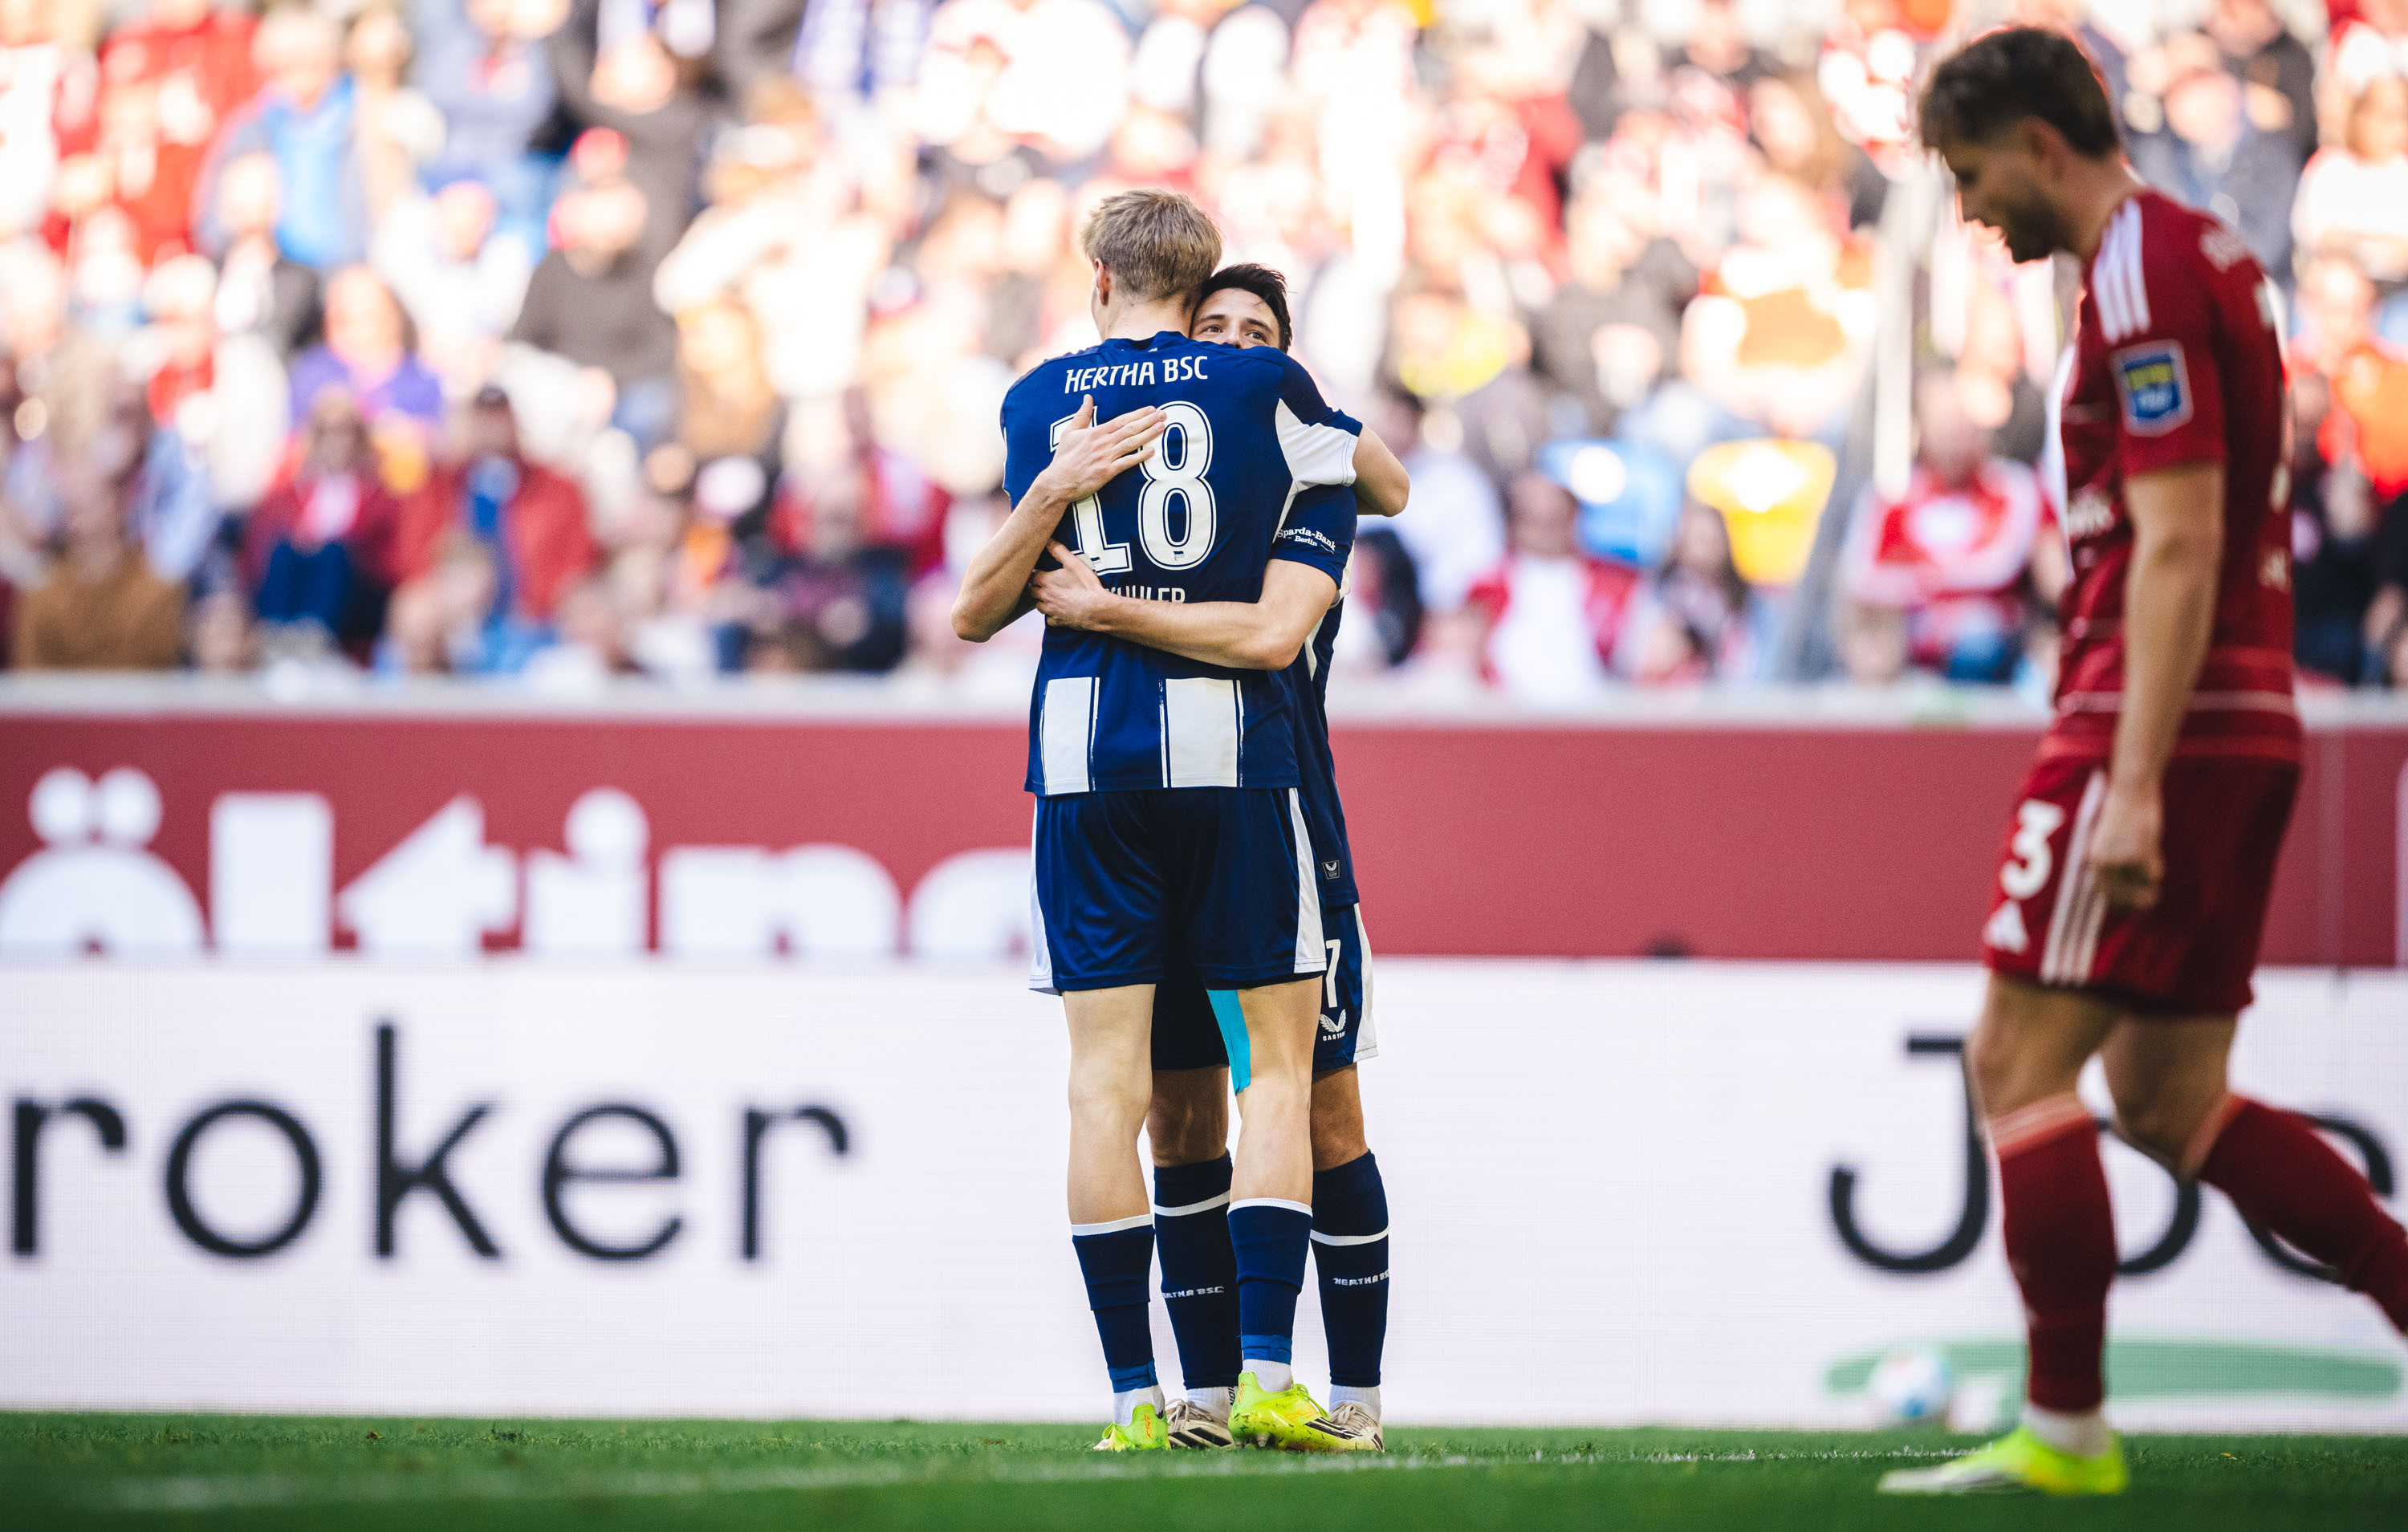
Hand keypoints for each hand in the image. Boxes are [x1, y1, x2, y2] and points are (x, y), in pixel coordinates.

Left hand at [1028, 540, 1115, 629]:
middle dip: (1036, 586)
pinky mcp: (1058, 621)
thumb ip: (1059, 550)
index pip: (1032, 575)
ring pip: (1038, 605)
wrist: (1098, 609)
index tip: (1038, 571)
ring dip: (1041, 600)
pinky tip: (1057, 610)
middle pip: (1032, 590)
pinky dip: (1050, 615)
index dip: (1035, 573)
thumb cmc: (1086, 586)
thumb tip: (1047, 539)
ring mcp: (1050, 610)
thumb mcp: (1074, 563)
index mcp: (1047, 581)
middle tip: (1042, 582)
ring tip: (1048, 596)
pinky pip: (1048, 619)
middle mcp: (1045, 596)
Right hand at [1033, 396, 1166, 503]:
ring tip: (1162, 427)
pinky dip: (1140, 456)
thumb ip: (1082, 414)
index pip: (1121, 420)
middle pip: (1130, 428)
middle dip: (1148, 420)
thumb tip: (1088, 397)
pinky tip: (1152, 451)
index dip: (1138, 414)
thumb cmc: (1064, 457)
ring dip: (1148, 434)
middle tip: (1163, 414)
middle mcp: (1103, 442)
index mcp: (1096, 432)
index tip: (1151, 409)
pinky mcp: (1108, 472)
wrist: (1058, 481)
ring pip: (1131, 442)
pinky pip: (1127, 462)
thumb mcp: (1069, 432)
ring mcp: (1106, 457)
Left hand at [2086, 779, 2164, 911]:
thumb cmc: (2120, 811)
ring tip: (2153, 885)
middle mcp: (2106, 863)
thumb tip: (2112, 885)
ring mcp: (2124, 859)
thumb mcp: (2103, 838)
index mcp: (2094, 858)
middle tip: (2149, 900)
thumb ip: (2107, 859)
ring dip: (2149, 887)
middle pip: (2124, 896)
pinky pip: (2154, 873)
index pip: (2105, 893)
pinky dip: (2157, 869)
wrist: (2131, 791)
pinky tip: (2155, 858)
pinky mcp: (2142, 853)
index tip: (2129, 908)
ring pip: (2142, 885)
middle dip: (2137, 901)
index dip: (2119, 903)